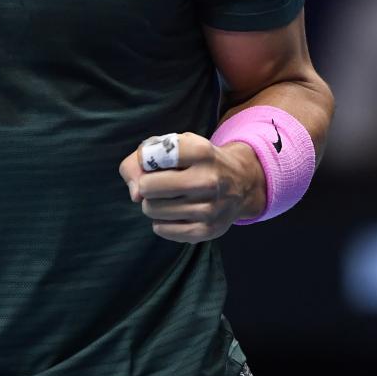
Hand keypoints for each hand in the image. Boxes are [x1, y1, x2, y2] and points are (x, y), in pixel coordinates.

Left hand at [118, 132, 264, 242]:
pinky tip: (175, 213)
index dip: (145, 160)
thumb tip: (134, 194)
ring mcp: (209, 208)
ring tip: (169, 197)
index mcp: (200, 151)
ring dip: (153, 203)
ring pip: (151, 209)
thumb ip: (144, 155)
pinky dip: (162, 221)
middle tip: (160, 183)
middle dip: (146, 185)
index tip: (156, 161)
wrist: (242, 182)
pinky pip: (161, 229)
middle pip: (147, 187)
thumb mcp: (178, 144)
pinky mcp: (207, 231)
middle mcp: (207, 180)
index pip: (151, 156)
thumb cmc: (199, 161)